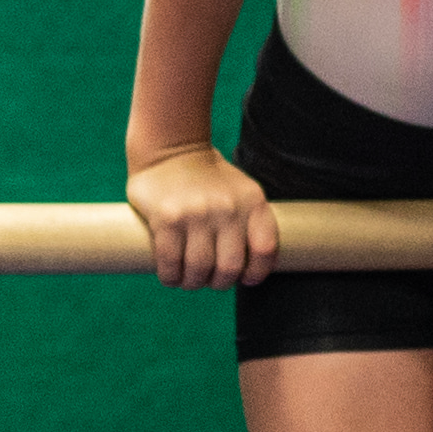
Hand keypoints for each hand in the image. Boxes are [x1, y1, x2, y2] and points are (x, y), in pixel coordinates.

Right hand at [125, 143, 274, 289]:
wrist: (170, 148)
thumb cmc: (208, 178)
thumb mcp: (241, 190)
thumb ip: (248, 221)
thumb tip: (247, 268)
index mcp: (252, 202)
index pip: (265, 249)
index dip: (256, 273)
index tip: (245, 278)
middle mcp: (228, 208)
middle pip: (229, 267)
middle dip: (218, 283)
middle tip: (209, 280)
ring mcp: (197, 214)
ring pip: (199, 269)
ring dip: (192, 283)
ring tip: (188, 280)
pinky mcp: (168, 219)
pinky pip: (171, 262)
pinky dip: (170, 277)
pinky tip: (170, 276)